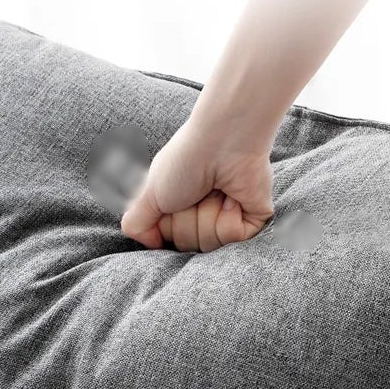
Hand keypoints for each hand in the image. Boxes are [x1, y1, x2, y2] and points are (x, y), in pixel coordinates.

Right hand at [121, 117, 272, 251]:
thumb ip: (137, 224)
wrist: (223, 142)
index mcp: (179, 209)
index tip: (170, 201)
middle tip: (194, 192)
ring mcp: (228, 218)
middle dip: (187, 220)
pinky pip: (235, 239)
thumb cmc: (185, 161)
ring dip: (207, 215)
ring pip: (211, 246)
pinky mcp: (252, 219)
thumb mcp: (148, 194)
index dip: (167, 226)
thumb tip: (151, 244)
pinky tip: (231, 195)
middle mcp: (203, 215)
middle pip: (188, 246)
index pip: (168, 242)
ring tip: (214, 190)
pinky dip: (228, 218)